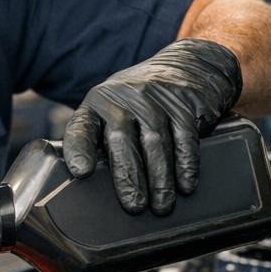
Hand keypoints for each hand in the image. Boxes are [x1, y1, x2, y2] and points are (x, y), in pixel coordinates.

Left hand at [62, 38, 241, 214]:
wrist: (189, 65)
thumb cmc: (143, 103)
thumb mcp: (115, 110)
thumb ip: (102, 140)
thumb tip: (93, 187)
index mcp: (98, 102)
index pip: (82, 127)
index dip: (81, 149)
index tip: (82, 172)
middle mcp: (123, 97)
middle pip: (121, 139)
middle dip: (128, 177)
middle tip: (134, 206)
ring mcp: (155, 97)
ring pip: (154, 142)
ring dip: (159, 179)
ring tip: (161, 205)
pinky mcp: (184, 102)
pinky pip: (184, 137)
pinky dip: (186, 164)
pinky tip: (185, 185)